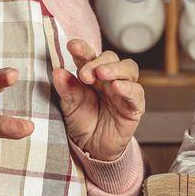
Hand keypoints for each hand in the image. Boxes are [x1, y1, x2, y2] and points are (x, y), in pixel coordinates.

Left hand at [55, 38, 145, 161]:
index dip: (83, 48)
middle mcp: (110, 79)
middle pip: (112, 59)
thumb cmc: (82, 123)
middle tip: (85, 74)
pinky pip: (137, 93)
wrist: (92, 149)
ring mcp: (124, 92)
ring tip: (102, 74)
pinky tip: (118, 87)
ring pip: (129, 69)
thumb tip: (57, 72)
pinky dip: (129, 88)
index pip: (90, 56)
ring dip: (115, 69)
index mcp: (92, 74)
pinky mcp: (134, 107)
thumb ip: (66, 89)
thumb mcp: (69, 106)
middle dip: (98, 62)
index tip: (72, 46)